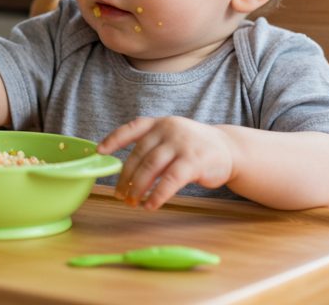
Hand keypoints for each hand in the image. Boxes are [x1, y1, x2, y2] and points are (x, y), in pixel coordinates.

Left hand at [99, 116, 236, 209]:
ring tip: (132, 202)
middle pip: (139, 155)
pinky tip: (151, 205)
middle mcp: (168, 130)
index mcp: (159, 123)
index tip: (99, 151)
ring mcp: (181, 144)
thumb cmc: (194, 147)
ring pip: (151, 168)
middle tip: (119, 194)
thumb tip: (126, 173)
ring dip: (138, 188)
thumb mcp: (172, 137)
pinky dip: (157, 195)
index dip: (114, 139)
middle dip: (126, 177)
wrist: (229, 148)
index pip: (132, 128)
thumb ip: (152, 147)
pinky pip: (170, 180)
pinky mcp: (194, 161)